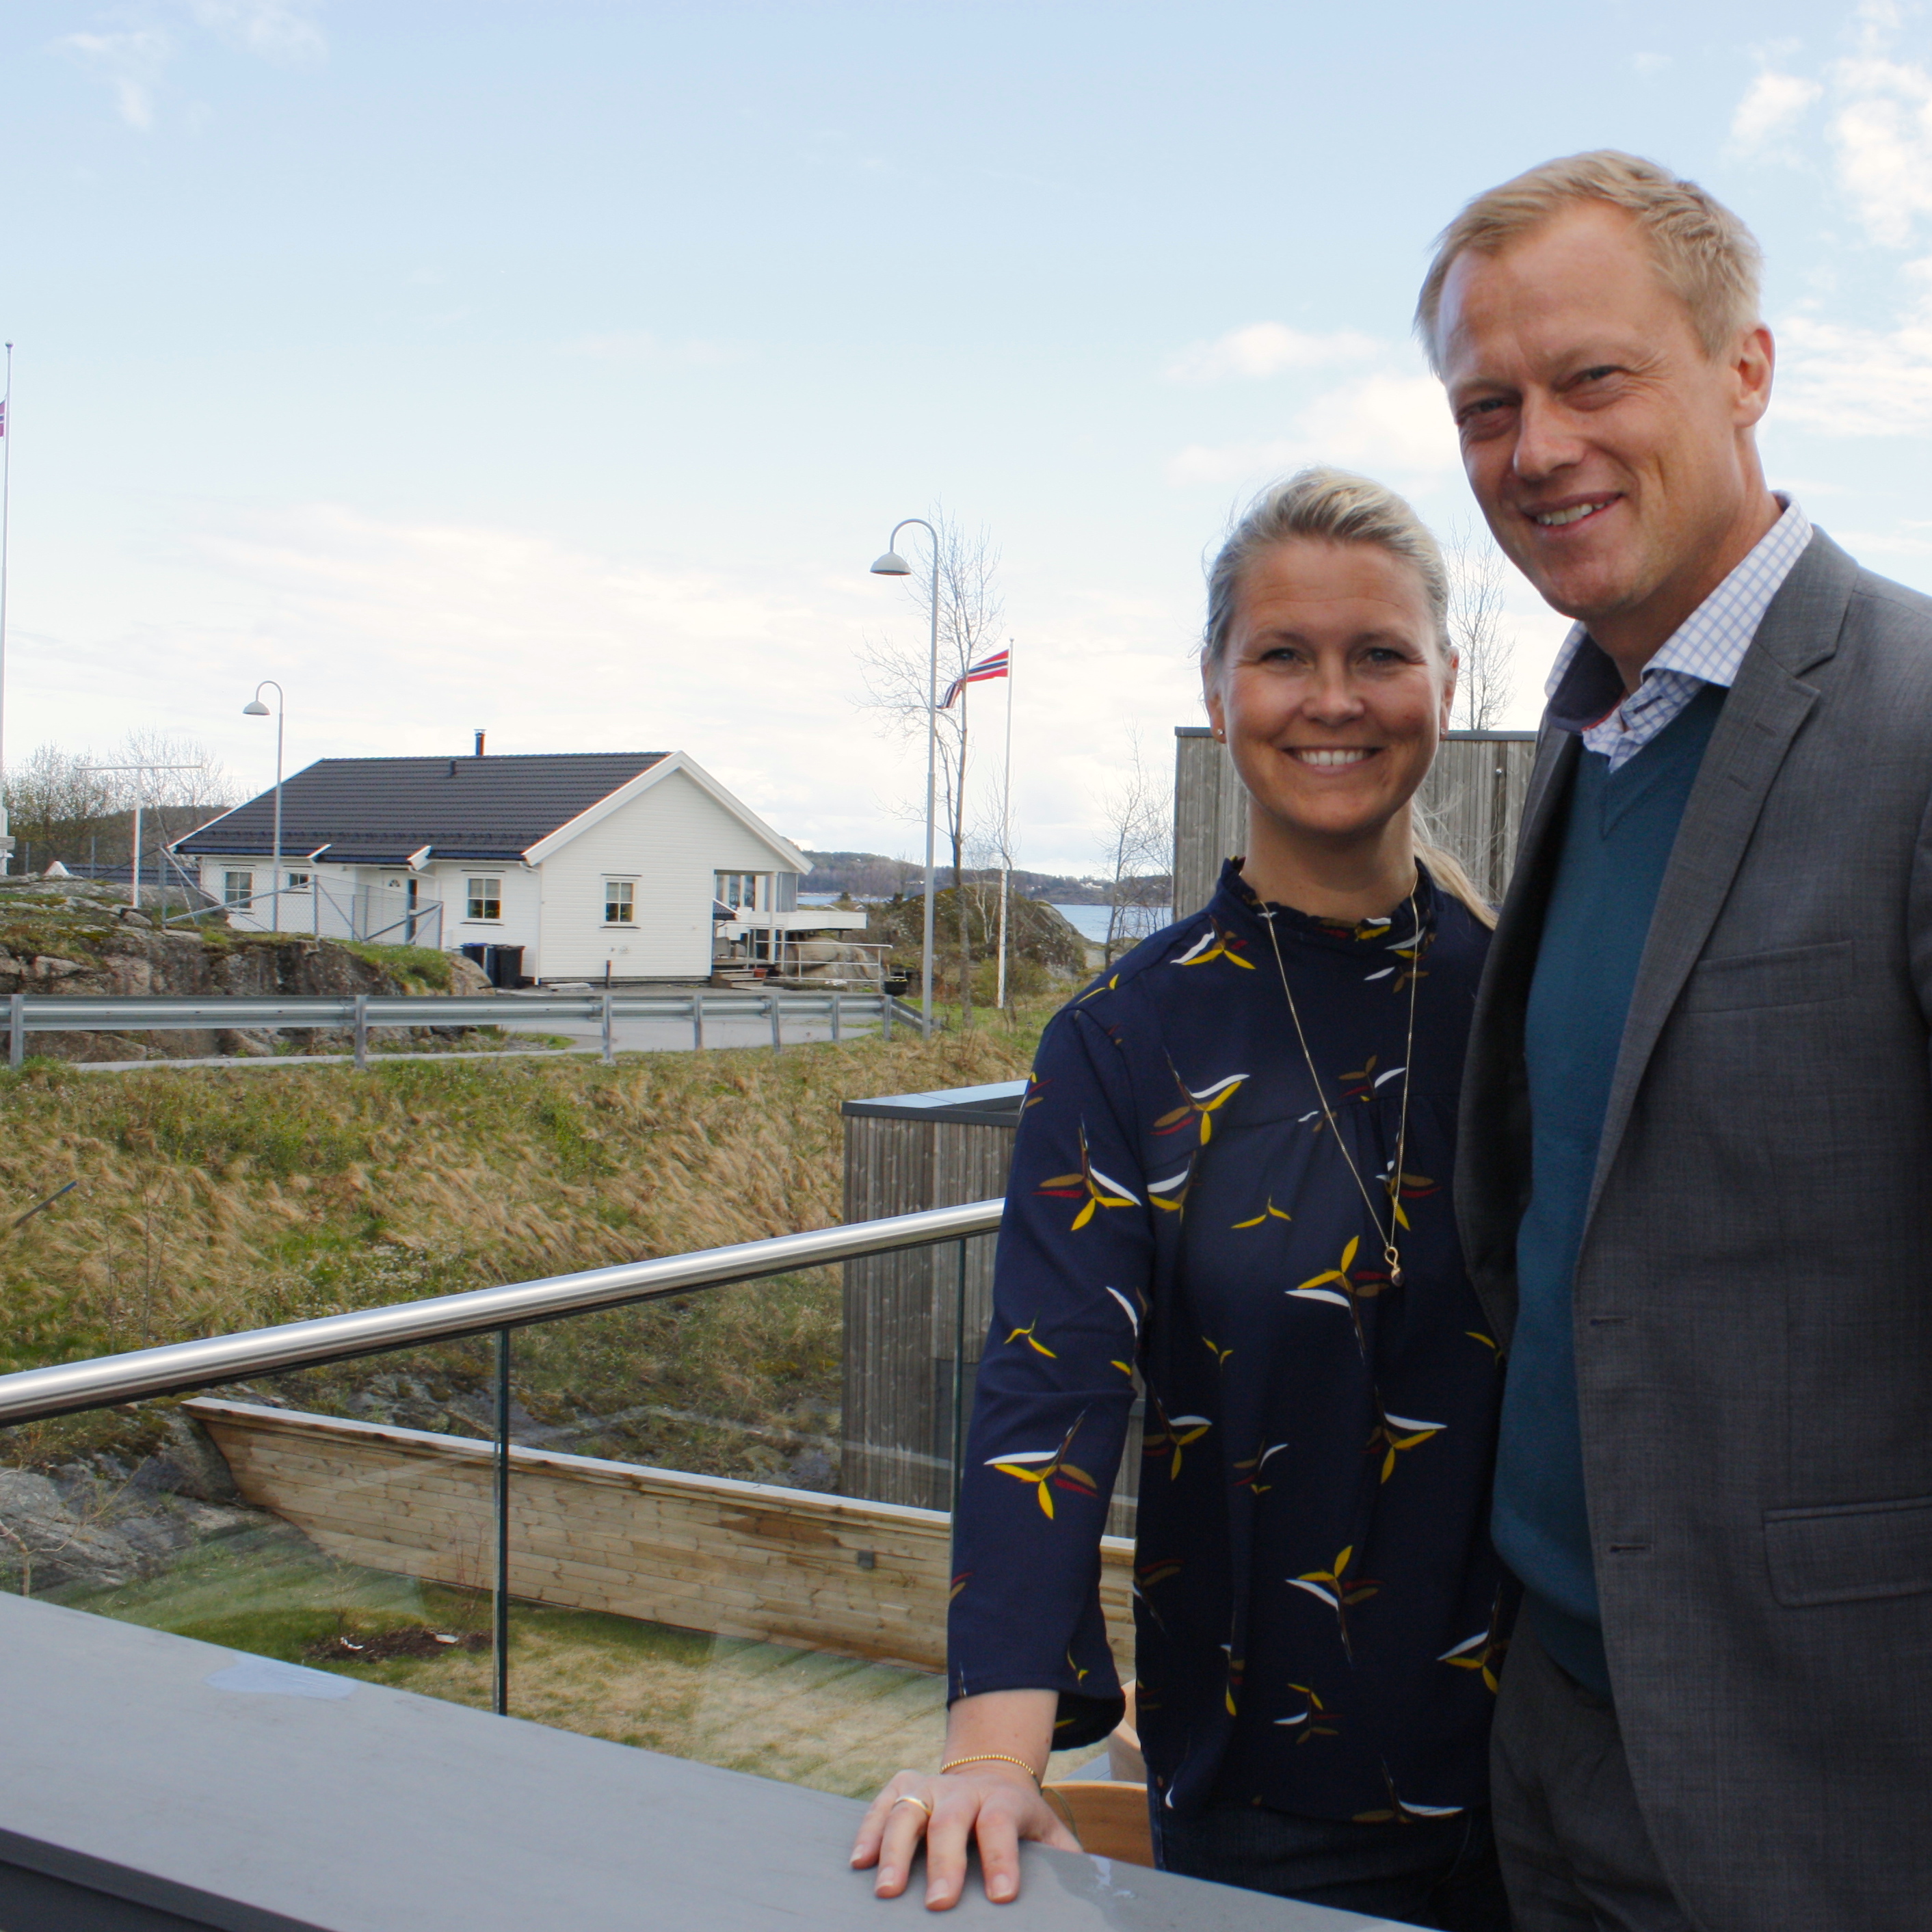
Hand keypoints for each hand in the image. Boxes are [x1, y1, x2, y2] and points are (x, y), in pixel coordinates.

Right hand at [851, 1764, 1080, 1909]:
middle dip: (945, 1862)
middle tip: (940, 1903)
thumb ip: (1066, 1859)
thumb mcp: (1048, 1831)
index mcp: (1004, 1802)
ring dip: (895, 1850)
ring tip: (887, 1890)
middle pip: (951, 1820)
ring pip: (909, 1810)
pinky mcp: (904, 1785)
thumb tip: (1092, 1892)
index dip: (1002, 1860)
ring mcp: (931, 1786)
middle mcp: (964, 1790)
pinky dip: (868, 1830)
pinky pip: (881, 1805)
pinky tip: (860, 1862)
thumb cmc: (1020, 1819)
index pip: (1002, 1827)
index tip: (1002, 1898)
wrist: (992, 1772)